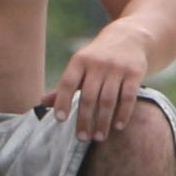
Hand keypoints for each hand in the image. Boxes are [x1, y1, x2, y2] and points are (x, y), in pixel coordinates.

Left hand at [44, 24, 153, 142]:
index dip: (62, 101)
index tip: (60, 120)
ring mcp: (117, 68)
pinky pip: (128, 97)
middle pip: (89, 96)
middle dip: (84, 119)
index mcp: (80, 61)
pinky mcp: (135, 72)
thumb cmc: (97, 58)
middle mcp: (98, 64)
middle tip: (81, 138)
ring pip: (108, 99)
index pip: (68, 83)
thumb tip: (41, 102)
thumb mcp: (80, 66)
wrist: (129, 38)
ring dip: (102, 121)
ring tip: (98, 137)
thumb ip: (63, 86)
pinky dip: (123, 113)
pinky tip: (118, 127)